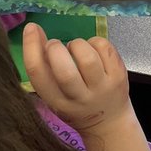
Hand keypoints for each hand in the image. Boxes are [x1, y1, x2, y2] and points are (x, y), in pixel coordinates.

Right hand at [23, 23, 149, 150]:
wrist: (109, 121)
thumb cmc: (75, 102)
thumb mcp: (54, 92)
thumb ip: (43, 65)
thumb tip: (33, 30)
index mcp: (57, 102)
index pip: (38, 75)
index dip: (31, 48)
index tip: (31, 29)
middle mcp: (79, 98)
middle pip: (64, 71)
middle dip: (55, 48)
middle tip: (55, 45)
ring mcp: (102, 88)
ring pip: (87, 57)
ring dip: (77, 44)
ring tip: (76, 49)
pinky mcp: (119, 76)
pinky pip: (105, 48)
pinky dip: (94, 41)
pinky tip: (92, 50)